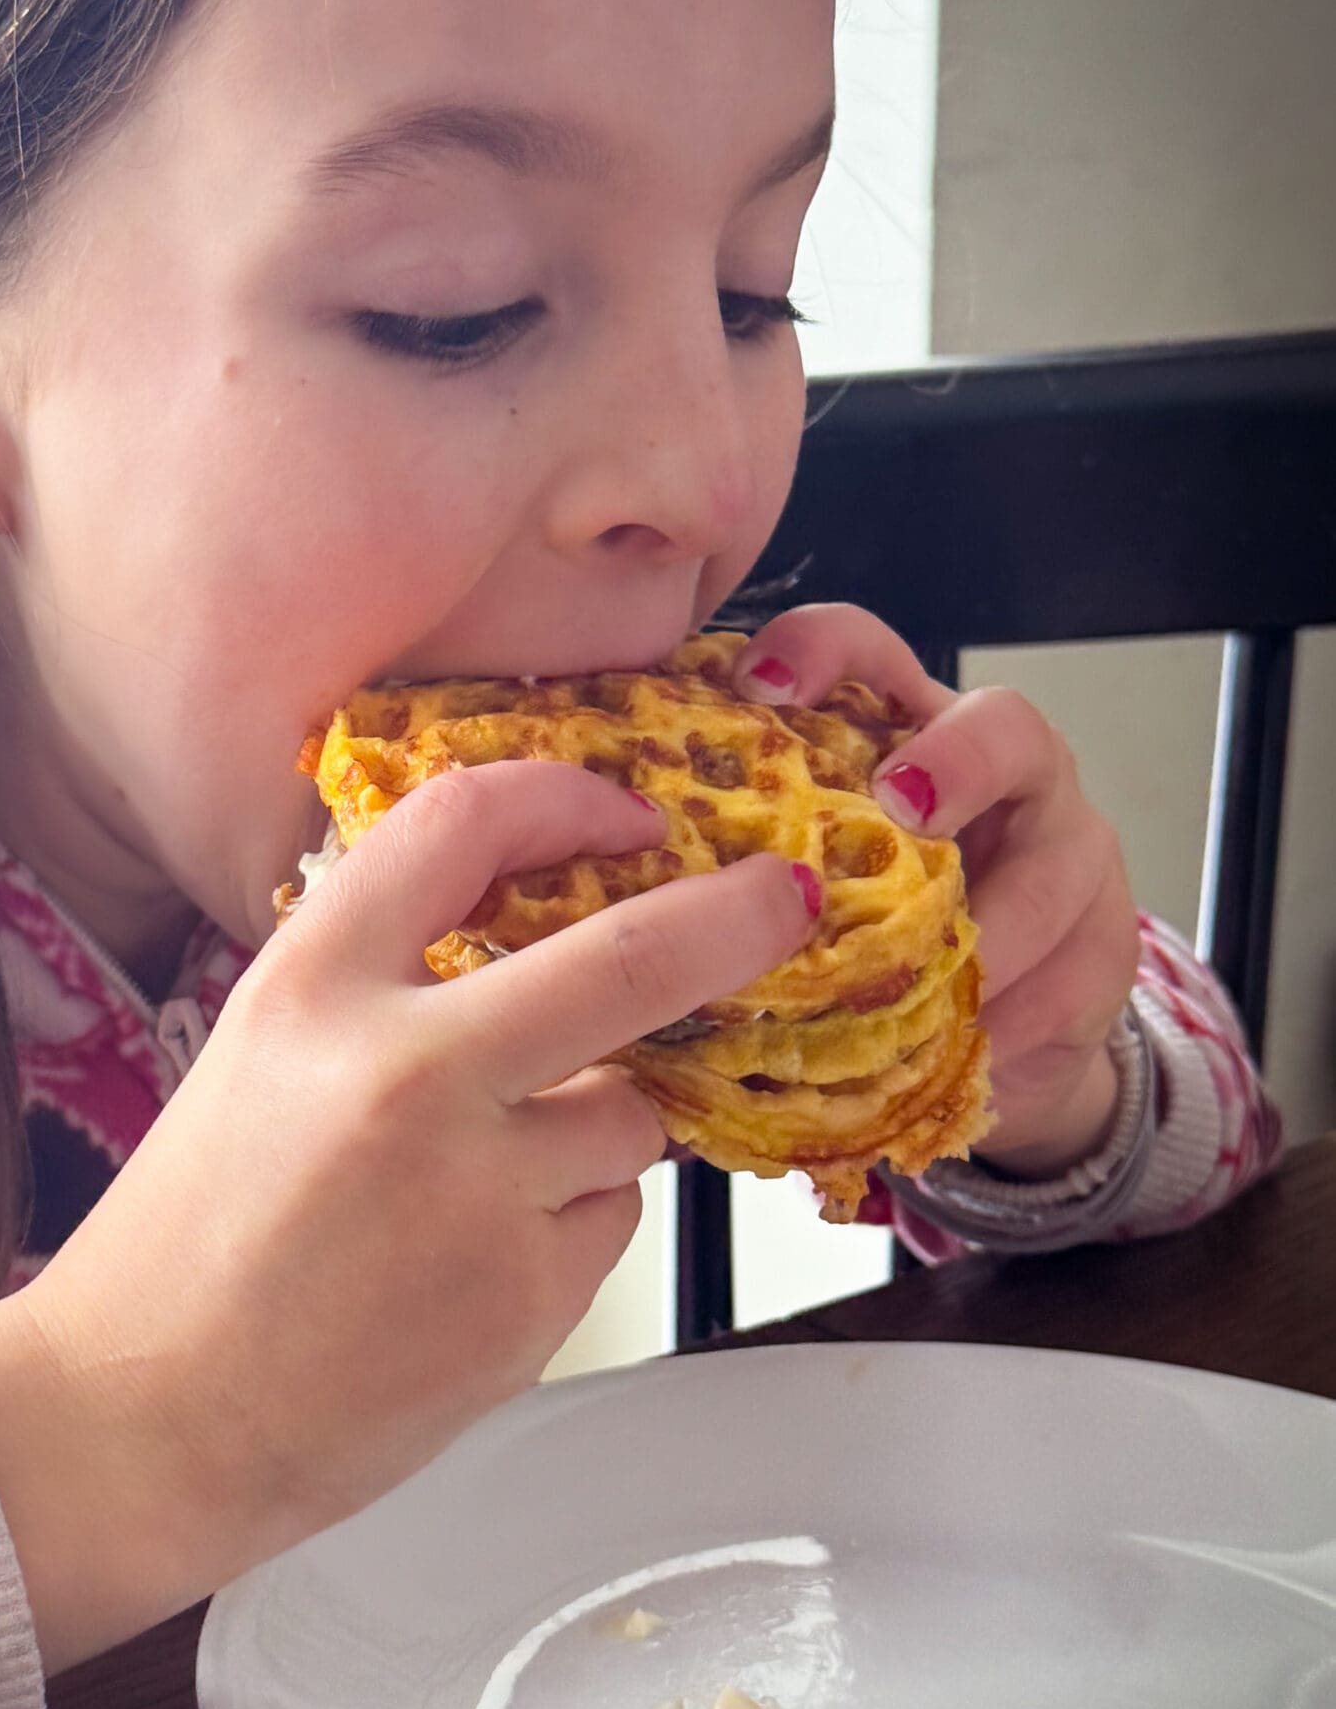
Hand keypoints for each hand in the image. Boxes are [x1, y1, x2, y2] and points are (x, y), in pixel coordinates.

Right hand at [0, 762, 816, 1673]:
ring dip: (599, 1123)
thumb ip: (376, 978)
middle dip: (734, 918)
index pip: (462, 826)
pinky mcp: (527, 1301)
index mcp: (312, 992)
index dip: (563, 797)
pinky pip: (610, 1221)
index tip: (620, 813)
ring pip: (631, 1114)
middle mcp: (405, 1074)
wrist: (143, 1421)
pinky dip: (571, 1223)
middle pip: (630, 957)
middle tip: (781, 902)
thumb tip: (516, 922)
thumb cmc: (188, 1244)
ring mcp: (479, 1193)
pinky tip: (475, 1261)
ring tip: (493, 1178)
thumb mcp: (256, 1054)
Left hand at [734, 605, 1138, 1177]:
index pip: (870, 654)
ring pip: (1050, 874)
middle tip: (902, 811)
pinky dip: (1006, 1024)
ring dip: (984, 934)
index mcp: (903, 738)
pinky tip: (960, 1055)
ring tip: (922, 988)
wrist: (1000, 1037)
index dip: (823, 653)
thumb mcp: (804, 895)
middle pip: (1004, 726)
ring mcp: (1068, 851)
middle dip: (956, 761)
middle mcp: (998, 775)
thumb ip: (739, 875)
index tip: (761, 687)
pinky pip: (1067, 980)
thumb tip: (600, 902)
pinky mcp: (1108, 943)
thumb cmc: (873, 946)